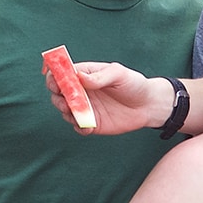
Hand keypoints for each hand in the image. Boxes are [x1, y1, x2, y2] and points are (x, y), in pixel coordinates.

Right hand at [40, 60, 170, 134]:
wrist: (149, 105)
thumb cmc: (134, 84)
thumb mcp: (119, 74)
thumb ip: (99, 77)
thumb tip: (79, 77)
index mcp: (83, 75)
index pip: (60, 74)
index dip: (53, 77)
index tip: (56, 83)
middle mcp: (80, 91)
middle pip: (57, 94)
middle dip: (58, 97)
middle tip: (67, 101)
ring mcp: (84, 107)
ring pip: (64, 111)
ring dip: (67, 112)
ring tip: (78, 113)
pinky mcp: (91, 123)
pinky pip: (78, 127)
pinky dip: (79, 127)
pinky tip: (88, 126)